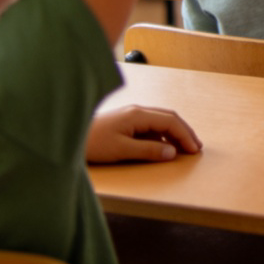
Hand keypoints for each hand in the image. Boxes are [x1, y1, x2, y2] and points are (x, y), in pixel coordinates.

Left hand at [85, 105, 201, 163]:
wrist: (68, 135)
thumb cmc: (92, 143)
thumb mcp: (121, 150)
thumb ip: (148, 151)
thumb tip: (172, 152)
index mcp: (139, 114)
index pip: (170, 121)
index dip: (185, 135)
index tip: (194, 149)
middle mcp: (138, 111)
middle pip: (169, 117)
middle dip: (184, 131)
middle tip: (196, 147)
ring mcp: (132, 115)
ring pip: (161, 121)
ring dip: (174, 133)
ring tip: (184, 147)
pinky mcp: (126, 122)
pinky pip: (151, 126)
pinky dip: (162, 135)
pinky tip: (163, 146)